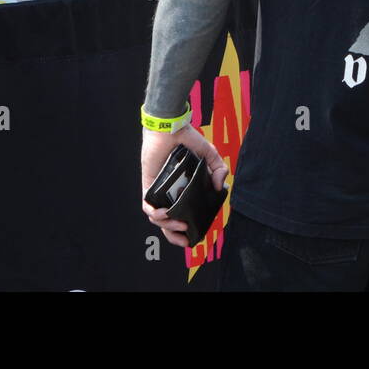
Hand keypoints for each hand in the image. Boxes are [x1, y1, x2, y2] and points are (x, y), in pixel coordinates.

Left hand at [140, 123, 228, 247]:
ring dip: (167, 226)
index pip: (185, 214)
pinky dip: (155, 214)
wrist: (170, 128)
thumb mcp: (210, 154)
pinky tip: (164, 213)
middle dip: (175, 237)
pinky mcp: (148, 186)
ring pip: (158, 219)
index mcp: (185, 189)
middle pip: (169, 223)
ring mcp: (159, 191)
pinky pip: (148, 207)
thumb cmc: (187, 139)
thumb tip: (220, 188)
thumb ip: (219, 169)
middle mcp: (171, 193)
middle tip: (185, 240)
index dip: (189, 228)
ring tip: (179, 224)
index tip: (196, 234)